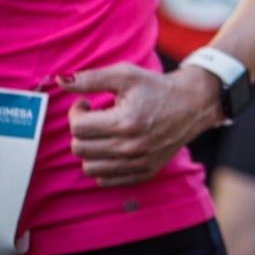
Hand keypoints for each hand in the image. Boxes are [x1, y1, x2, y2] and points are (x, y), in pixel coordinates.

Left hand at [62, 63, 218, 186]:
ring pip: (89, 167)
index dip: (76, 112)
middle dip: (82, 130)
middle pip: (80, 148)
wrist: (193, 104)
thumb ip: (91, 78)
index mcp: (125, 122)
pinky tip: (112, 147)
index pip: (78, 127)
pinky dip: (103, 166)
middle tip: (95, 117)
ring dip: (90, 149)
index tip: (87, 104)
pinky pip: (105, 180)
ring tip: (104, 133)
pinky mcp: (144, 172)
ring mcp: (138, 163)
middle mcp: (131, 147)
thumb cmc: (157, 87)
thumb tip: (61, 79)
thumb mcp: (126, 75)